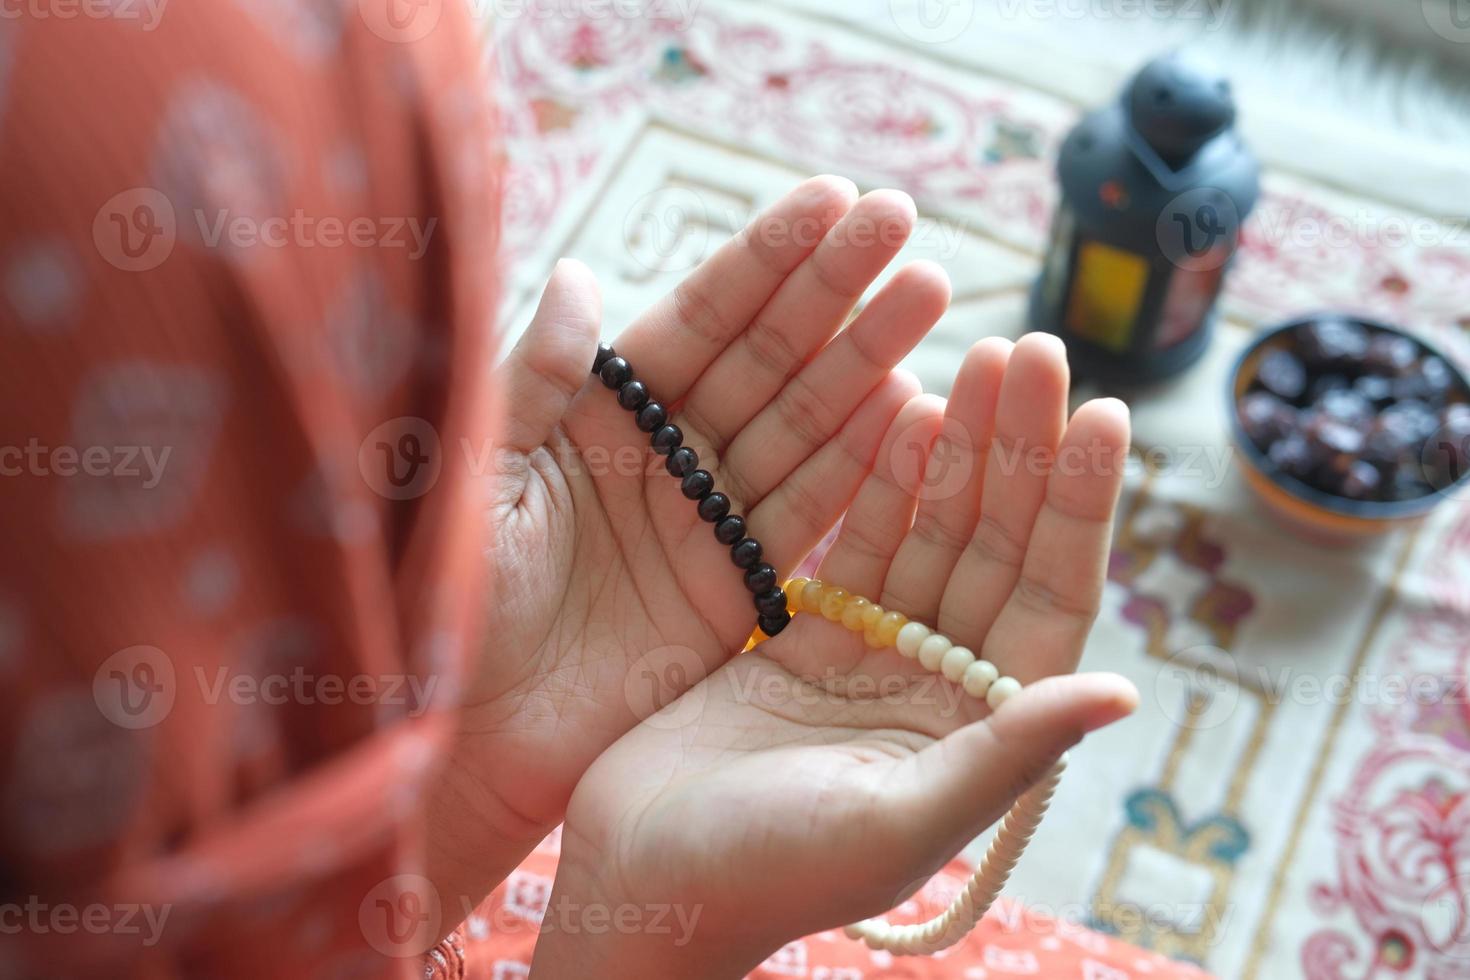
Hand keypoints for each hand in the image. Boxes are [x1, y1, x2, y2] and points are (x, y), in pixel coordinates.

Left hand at [432, 179, 951, 904]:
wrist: (463, 736)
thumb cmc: (443, 603)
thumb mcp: (477, 476)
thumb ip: (534, 378)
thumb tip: (579, 273)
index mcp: (598, 411)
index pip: (696, 318)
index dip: (762, 259)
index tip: (831, 197)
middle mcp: (665, 454)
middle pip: (765, 356)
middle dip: (833, 289)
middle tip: (902, 222)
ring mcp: (707, 519)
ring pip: (801, 424)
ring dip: (866, 360)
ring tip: (929, 293)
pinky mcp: (737, 590)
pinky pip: (807, 515)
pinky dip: (860, 466)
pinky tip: (910, 405)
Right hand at [534, 336, 1137, 976]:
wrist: (640, 877)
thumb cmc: (767, 872)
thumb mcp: (895, 818)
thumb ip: (1005, 754)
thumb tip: (1123, 692)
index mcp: (980, 733)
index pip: (1050, 598)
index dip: (1081, 508)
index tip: (1106, 414)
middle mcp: (941, 687)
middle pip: (998, 547)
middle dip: (1024, 450)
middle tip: (1041, 351)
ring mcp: (876, 657)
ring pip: (934, 531)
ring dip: (963, 448)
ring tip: (988, 357)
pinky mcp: (808, 637)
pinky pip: (861, 542)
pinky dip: (885, 478)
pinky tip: (907, 407)